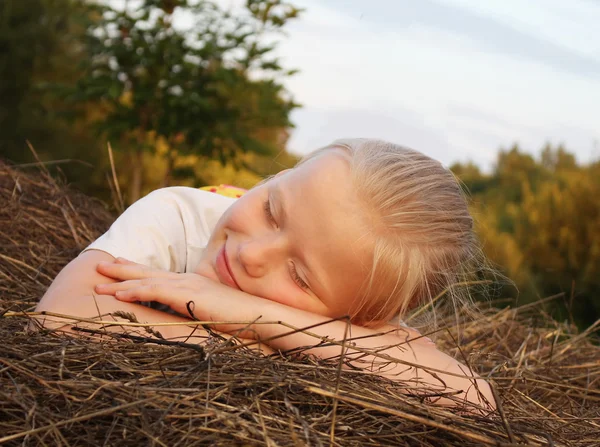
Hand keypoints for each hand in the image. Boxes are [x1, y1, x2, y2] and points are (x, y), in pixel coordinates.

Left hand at [95, 258, 265, 328]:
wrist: (258, 313)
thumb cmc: (241, 316)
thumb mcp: (215, 311)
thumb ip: (199, 310)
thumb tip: (188, 319)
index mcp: (193, 283)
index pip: (161, 275)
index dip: (139, 271)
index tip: (121, 266)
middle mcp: (187, 279)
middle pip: (148, 272)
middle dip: (123, 269)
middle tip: (101, 265)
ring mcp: (186, 284)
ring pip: (146, 280)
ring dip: (120, 280)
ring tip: (98, 281)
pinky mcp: (187, 294)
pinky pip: (154, 290)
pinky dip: (135, 290)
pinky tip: (118, 293)